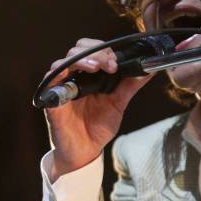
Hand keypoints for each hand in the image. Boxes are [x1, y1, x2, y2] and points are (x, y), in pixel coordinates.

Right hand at [43, 38, 153, 181]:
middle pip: (78, 49)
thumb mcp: (119, 103)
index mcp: (90, 75)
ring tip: (97, 67)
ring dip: (82, 59)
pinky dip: (60, 72)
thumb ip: (131, 85)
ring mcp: (62, 87)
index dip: (105, 50)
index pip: (92, 48)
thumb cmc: (98, 126)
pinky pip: (50, 80)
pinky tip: (73, 73)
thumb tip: (150, 70)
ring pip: (64, 61)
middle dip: (96, 52)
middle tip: (110, 65)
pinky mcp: (52, 100)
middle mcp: (75, 77)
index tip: (117, 62)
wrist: (85, 151)